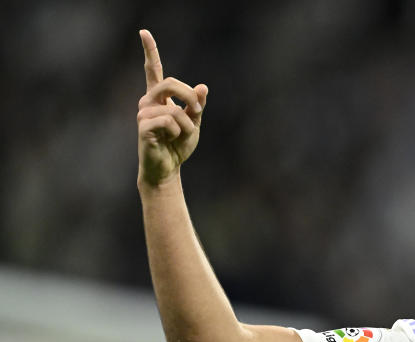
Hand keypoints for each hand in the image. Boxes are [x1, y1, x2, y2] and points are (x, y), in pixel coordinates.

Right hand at [137, 29, 207, 186]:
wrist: (168, 167)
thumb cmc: (178, 145)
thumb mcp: (194, 123)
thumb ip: (197, 105)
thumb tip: (203, 86)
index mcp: (159, 97)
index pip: (152, 70)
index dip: (149, 51)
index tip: (143, 32)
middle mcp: (148, 101)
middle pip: (170, 83)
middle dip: (189, 96)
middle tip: (198, 112)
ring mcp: (143, 113)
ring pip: (175, 109)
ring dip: (187, 125)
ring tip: (180, 136)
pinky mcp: (143, 127)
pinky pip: (170, 121)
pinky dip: (179, 132)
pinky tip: (170, 140)